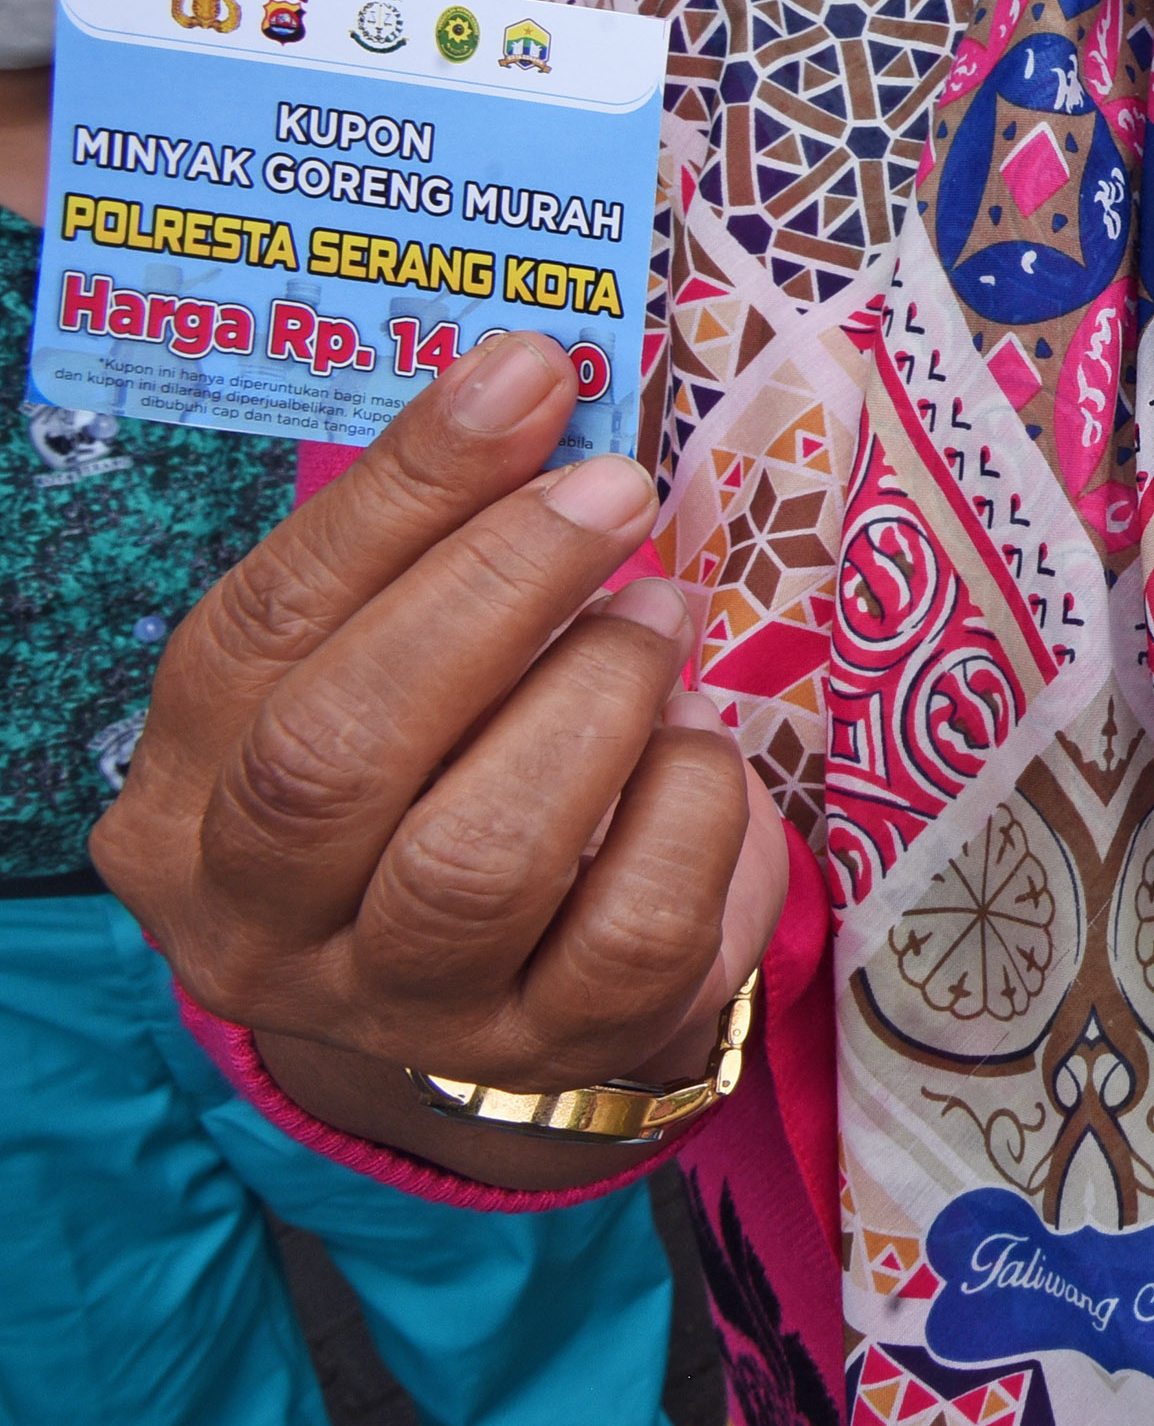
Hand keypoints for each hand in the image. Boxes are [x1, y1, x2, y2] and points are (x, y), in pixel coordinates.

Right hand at [91, 334, 788, 1183]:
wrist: (497, 983)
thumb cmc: (435, 766)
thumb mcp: (386, 654)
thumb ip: (432, 537)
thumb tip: (528, 375)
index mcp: (182, 800)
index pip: (262, 630)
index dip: (405, 492)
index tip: (529, 376)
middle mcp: (257, 924)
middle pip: (341, 756)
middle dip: (498, 591)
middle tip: (615, 499)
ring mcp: (402, 1007)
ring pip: (481, 857)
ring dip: (599, 700)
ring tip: (660, 621)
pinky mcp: (556, 1050)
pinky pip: (636, 929)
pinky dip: (691, 808)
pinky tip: (699, 750)